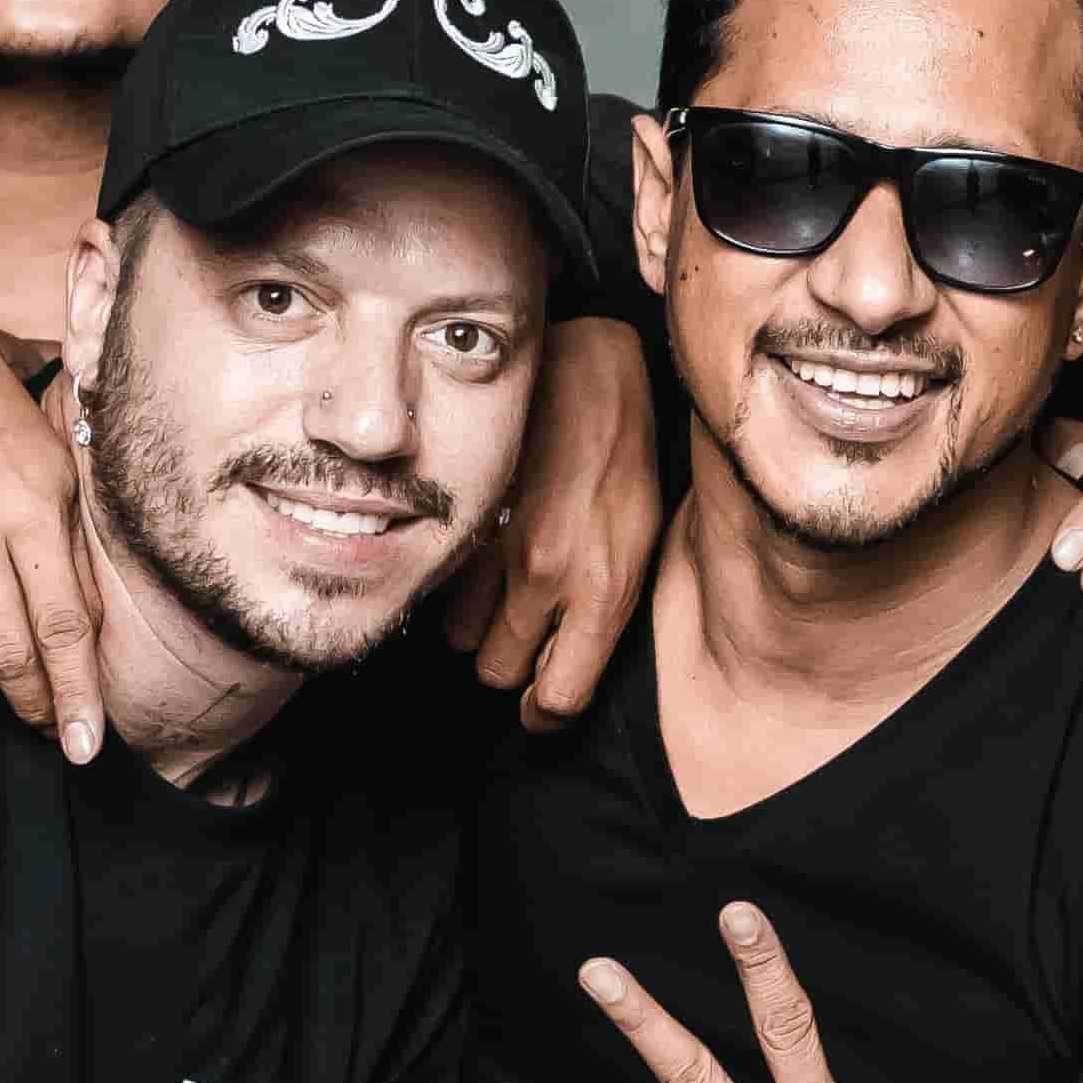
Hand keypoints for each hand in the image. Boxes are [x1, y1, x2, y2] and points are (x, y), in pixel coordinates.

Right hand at [0, 310, 99, 750]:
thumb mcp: (59, 476)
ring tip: (7, 693)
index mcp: (30, 508)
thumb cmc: (5, 435)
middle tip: (52, 726)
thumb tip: (90, 643)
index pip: (61, 623)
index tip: (86, 745)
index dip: (76, 693)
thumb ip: (73, 555)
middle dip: (36, 703)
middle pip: (8, 648)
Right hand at [435, 317, 665, 728]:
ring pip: (461, 636)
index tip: (540, 703)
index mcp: (605, 590)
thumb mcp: (641, 539)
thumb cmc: (622, 457)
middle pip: (500, 672)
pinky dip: (454, 582)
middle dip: (509, 659)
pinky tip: (479, 552)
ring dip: (476, 621)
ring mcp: (497, 548)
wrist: (588, 370)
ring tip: (500, 582)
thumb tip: (565, 660)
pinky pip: (440, 585)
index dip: (546, 712)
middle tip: (524, 626)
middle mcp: (549, 578)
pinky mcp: (461, 519)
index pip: (560, 698)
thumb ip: (604, 607)